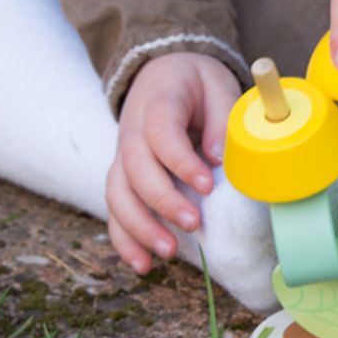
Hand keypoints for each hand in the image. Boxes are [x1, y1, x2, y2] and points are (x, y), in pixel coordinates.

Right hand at [106, 52, 240, 274]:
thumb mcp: (217, 84)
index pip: (160, 132)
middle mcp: (132, 131)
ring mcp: (122, 156)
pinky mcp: (122, 176)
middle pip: (135, 169)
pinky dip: (125, 240)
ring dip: (140, 228)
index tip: (207, 185)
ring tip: (170, 252)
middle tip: (193, 223)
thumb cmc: (195, 82)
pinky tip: (144, 265)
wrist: (162, 71)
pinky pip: (115, 210)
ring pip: (118, 195)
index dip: (181, 161)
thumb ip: (221, 117)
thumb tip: (218, 158)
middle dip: (162, 202)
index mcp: (158, 102)